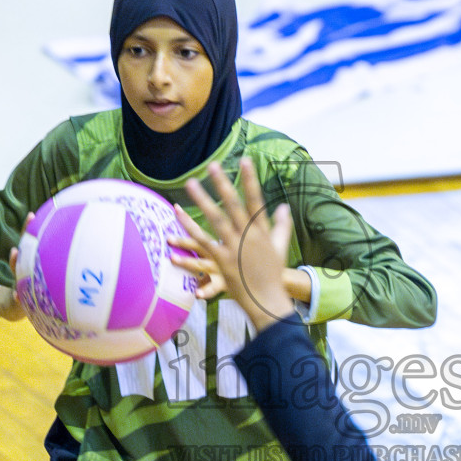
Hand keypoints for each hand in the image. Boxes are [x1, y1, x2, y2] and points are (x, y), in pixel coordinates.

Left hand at [172, 158, 293, 329]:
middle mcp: (247, 237)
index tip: (245, 160)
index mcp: (262, 231)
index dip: (250, 180)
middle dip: (224, 184)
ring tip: (191, 183)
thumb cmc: (273, 274)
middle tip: (213, 165)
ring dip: (202, 200)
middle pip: (234, 206)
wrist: (267, 300)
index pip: (256, 200)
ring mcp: (233, 248)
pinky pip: (203, 242)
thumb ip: (281, 225)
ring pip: (215, 220)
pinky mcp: (221, 261)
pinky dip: (189, 229)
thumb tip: (283, 207)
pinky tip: (176, 218)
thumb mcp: (280, 247)